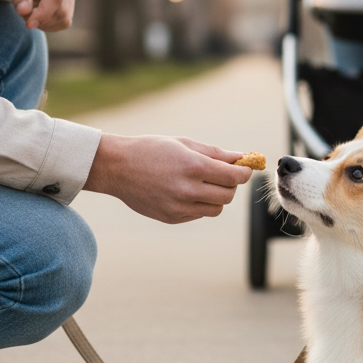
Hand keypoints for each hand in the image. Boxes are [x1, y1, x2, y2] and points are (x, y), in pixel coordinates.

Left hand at [0, 0, 76, 31]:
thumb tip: (25, 12)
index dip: (43, 14)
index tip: (28, 25)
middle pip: (62, 10)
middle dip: (41, 18)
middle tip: (21, 11)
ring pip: (64, 18)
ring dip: (44, 22)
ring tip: (27, 10)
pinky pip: (64, 21)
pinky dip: (49, 23)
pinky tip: (36, 12)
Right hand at [83, 135, 253, 222]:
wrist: (117, 167)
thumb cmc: (152, 150)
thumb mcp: (184, 144)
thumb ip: (216, 153)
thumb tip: (242, 158)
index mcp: (193, 166)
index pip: (233, 177)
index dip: (244, 173)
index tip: (245, 168)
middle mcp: (187, 190)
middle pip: (228, 195)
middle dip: (231, 184)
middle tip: (224, 174)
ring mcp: (179, 207)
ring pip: (216, 208)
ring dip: (217, 197)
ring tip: (204, 183)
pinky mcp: (172, 218)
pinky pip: (199, 214)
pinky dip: (200, 204)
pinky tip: (186, 191)